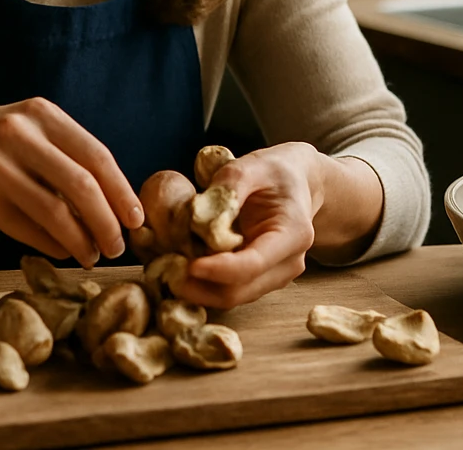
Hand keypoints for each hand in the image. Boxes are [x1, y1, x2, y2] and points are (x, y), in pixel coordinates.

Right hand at [0, 97, 144, 268]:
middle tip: (119, 246)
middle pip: (84, 185)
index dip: (122, 191)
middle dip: (108, 222)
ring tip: (93, 256)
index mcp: (41, 114)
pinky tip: (64, 252)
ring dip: (82, 241)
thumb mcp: (24, 129)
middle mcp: (21, 134)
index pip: (97, 155)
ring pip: (57, 212)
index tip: (137, 219)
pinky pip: (29, 230)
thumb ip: (63, 155)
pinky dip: (53, 245)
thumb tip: (114, 201)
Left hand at [168, 142, 331, 308]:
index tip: (189, 267)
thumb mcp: (251, 166)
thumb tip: (201, 215)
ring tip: (168, 271)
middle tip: (166, 273)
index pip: (254, 264)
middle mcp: (289, 262)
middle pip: (241, 290)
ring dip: (200, 289)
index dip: (219, 270)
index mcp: (293, 234)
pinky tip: (182, 269)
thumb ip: (228, 187)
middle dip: (202, 287)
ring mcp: (276, 275)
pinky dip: (205, 284)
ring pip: (234, 296)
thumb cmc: (274, 172)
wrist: (296, 182)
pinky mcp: (260, 279)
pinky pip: (230, 290)